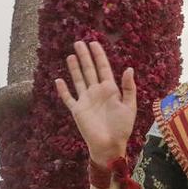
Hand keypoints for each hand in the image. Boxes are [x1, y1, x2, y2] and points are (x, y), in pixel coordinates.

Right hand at [55, 40, 136, 163]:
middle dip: (84, 56)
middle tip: (78, 42)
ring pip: (78, 80)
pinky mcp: (77, 110)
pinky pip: (68, 98)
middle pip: (89, 70)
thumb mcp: (130, 107)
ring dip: (74, 68)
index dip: (98, 55)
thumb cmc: (122, 128)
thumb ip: (129, 88)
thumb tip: (129, 68)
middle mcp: (96, 92)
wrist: (110, 146)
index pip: (103, 68)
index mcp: (110, 90)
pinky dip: (63, 90)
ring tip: (70, 55)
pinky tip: (58, 80)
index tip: (94, 43)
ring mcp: (86, 100)